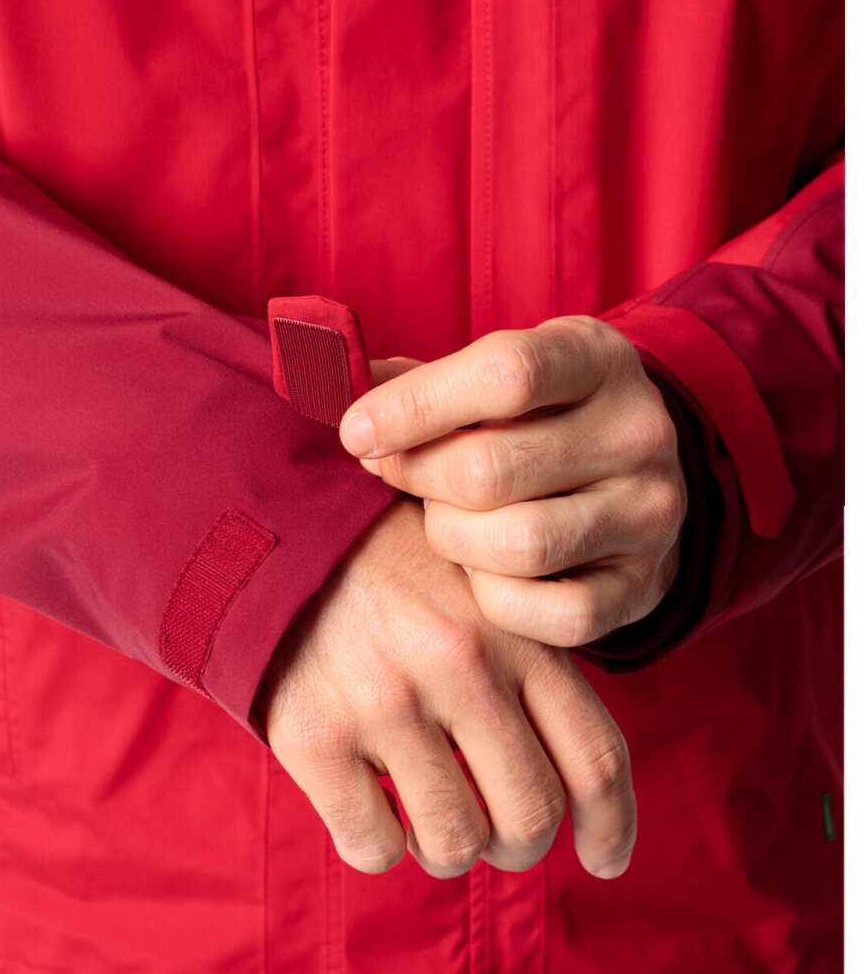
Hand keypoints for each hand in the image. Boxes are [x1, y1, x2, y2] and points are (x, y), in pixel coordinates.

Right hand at [254, 499, 635, 879]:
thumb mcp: (482, 590)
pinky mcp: (316, 736)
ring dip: (446, 850)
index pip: (596, 757)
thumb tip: (579, 785)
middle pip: (531, 816)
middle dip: (518, 848)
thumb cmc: (391, 571)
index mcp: (515, 632)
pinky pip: (372, 847)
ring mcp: (388, 703)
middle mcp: (461, 668)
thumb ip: (532, 665)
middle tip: (494, 837)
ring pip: (455, 843)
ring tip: (423, 819)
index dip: (613, 826)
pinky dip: (377, 846)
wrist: (278, 534)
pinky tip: (366, 808)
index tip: (607, 862)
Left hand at [340, 318, 686, 647]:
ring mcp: (649, 515)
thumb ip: (416, 379)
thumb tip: (326, 382)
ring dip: (451, 538)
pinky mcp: (643, 587)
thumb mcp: (494, 374)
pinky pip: (550, 613)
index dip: (413, 405)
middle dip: (417, 477)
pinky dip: (494, 598)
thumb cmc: (537, 417)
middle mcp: (637, 434)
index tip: (354, 431)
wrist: (636, 476)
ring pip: (517, 544)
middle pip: (492, 469)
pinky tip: (480, 570)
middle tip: (394, 474)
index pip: (505, 374)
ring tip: (444, 520)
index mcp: (597, 360)